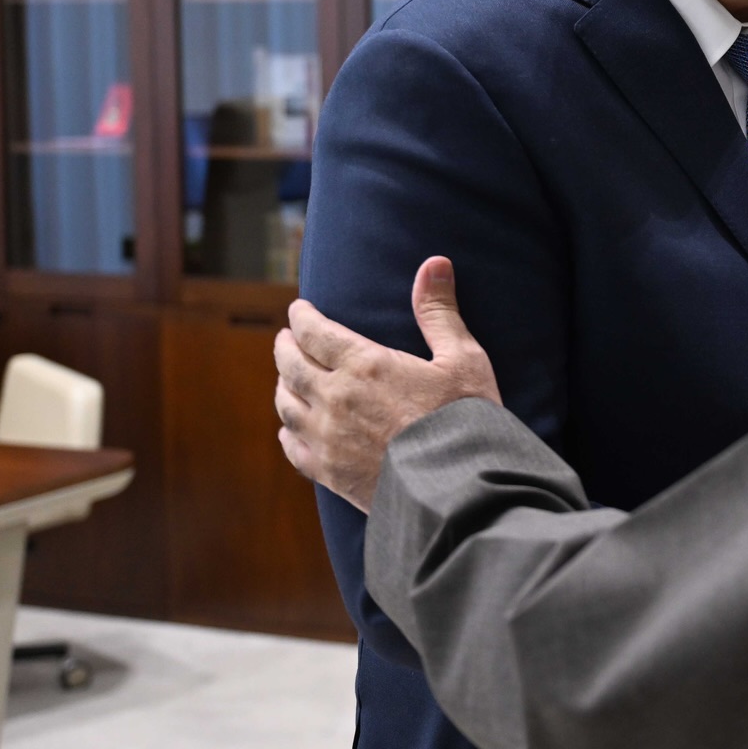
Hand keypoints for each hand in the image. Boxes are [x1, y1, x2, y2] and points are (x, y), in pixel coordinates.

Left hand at [274, 257, 502, 511]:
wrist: (457, 486)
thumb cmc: (465, 417)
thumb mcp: (462, 357)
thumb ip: (439, 311)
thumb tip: (434, 262)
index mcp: (364, 364)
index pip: (315, 332)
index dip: (303, 317)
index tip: (299, 309)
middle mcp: (334, 398)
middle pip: (291, 365)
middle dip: (285, 346)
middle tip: (285, 337)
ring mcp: (327, 437)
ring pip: (286, 404)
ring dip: (283, 385)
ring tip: (286, 377)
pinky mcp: (329, 472)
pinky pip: (293, 447)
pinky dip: (287, 432)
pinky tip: (290, 428)